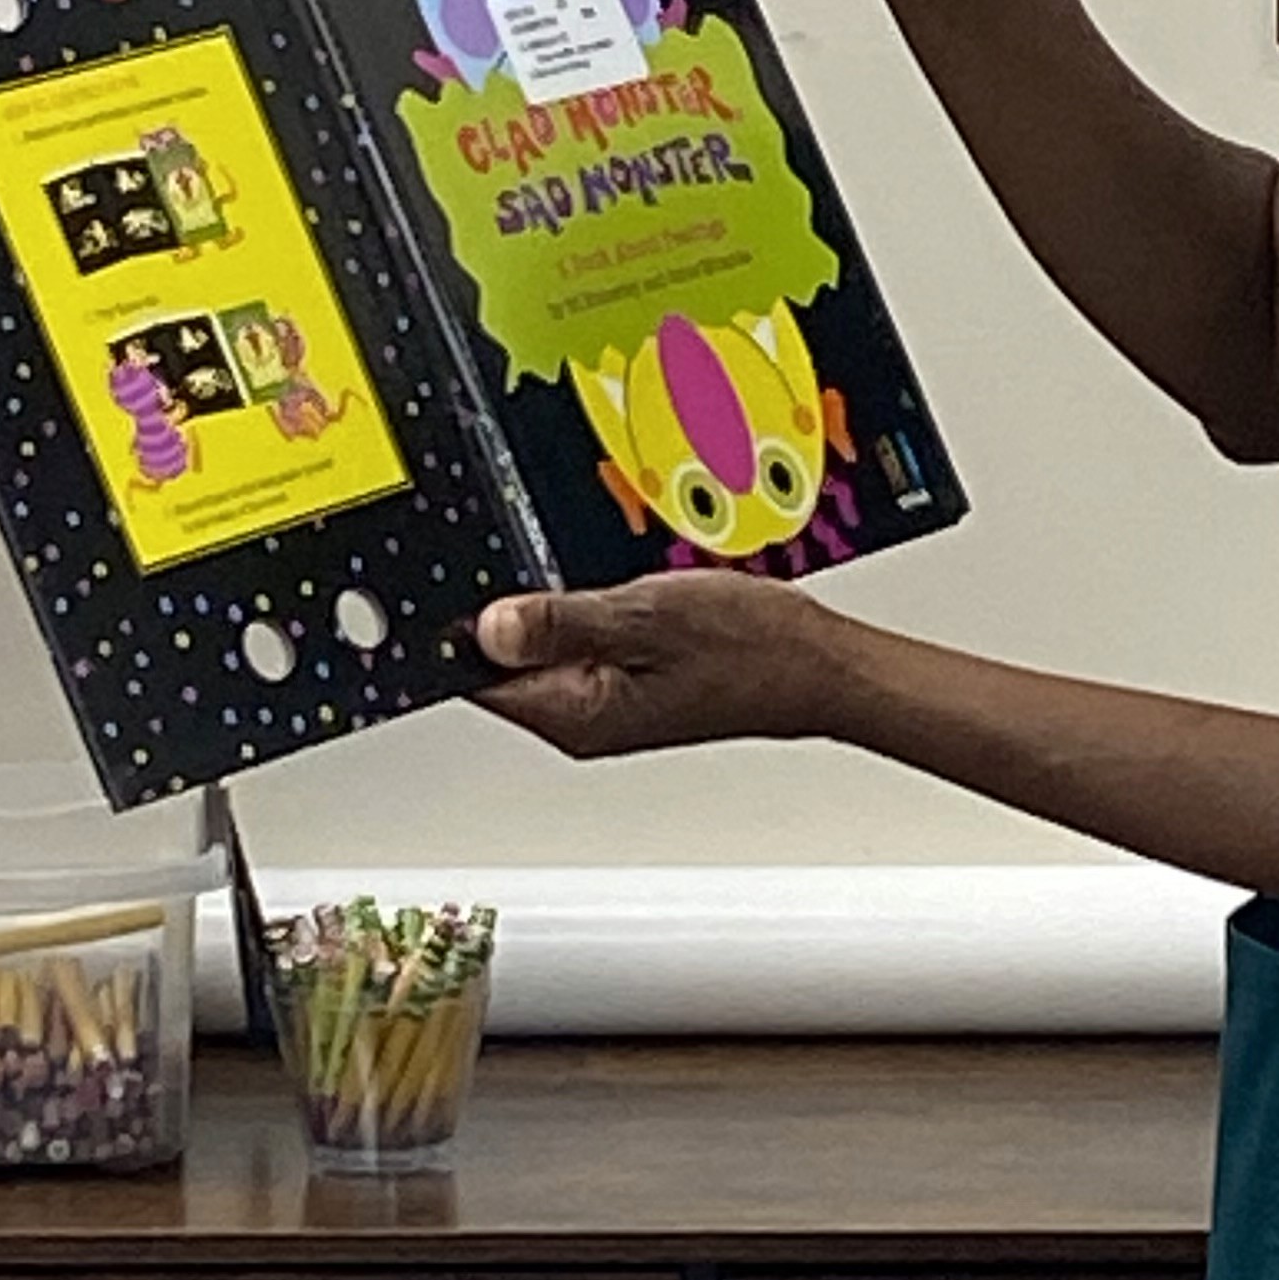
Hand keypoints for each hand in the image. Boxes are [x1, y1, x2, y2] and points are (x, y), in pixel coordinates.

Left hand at [469, 569, 850, 759]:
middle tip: (534, 559)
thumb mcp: (648, 615)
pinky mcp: (626, 685)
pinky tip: (614, 590)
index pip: (478, 676)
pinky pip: (578, 645)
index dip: (460, 626)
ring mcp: (605, 705)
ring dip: (551, 608)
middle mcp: (583, 720)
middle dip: (506, 609)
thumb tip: (488, 626)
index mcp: (577, 713)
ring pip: (543, 649)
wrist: (820, 667)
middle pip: (504, 663)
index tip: (458, 579)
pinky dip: (583, 613)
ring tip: (596, 579)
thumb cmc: (755, 648)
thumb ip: (560, 621)